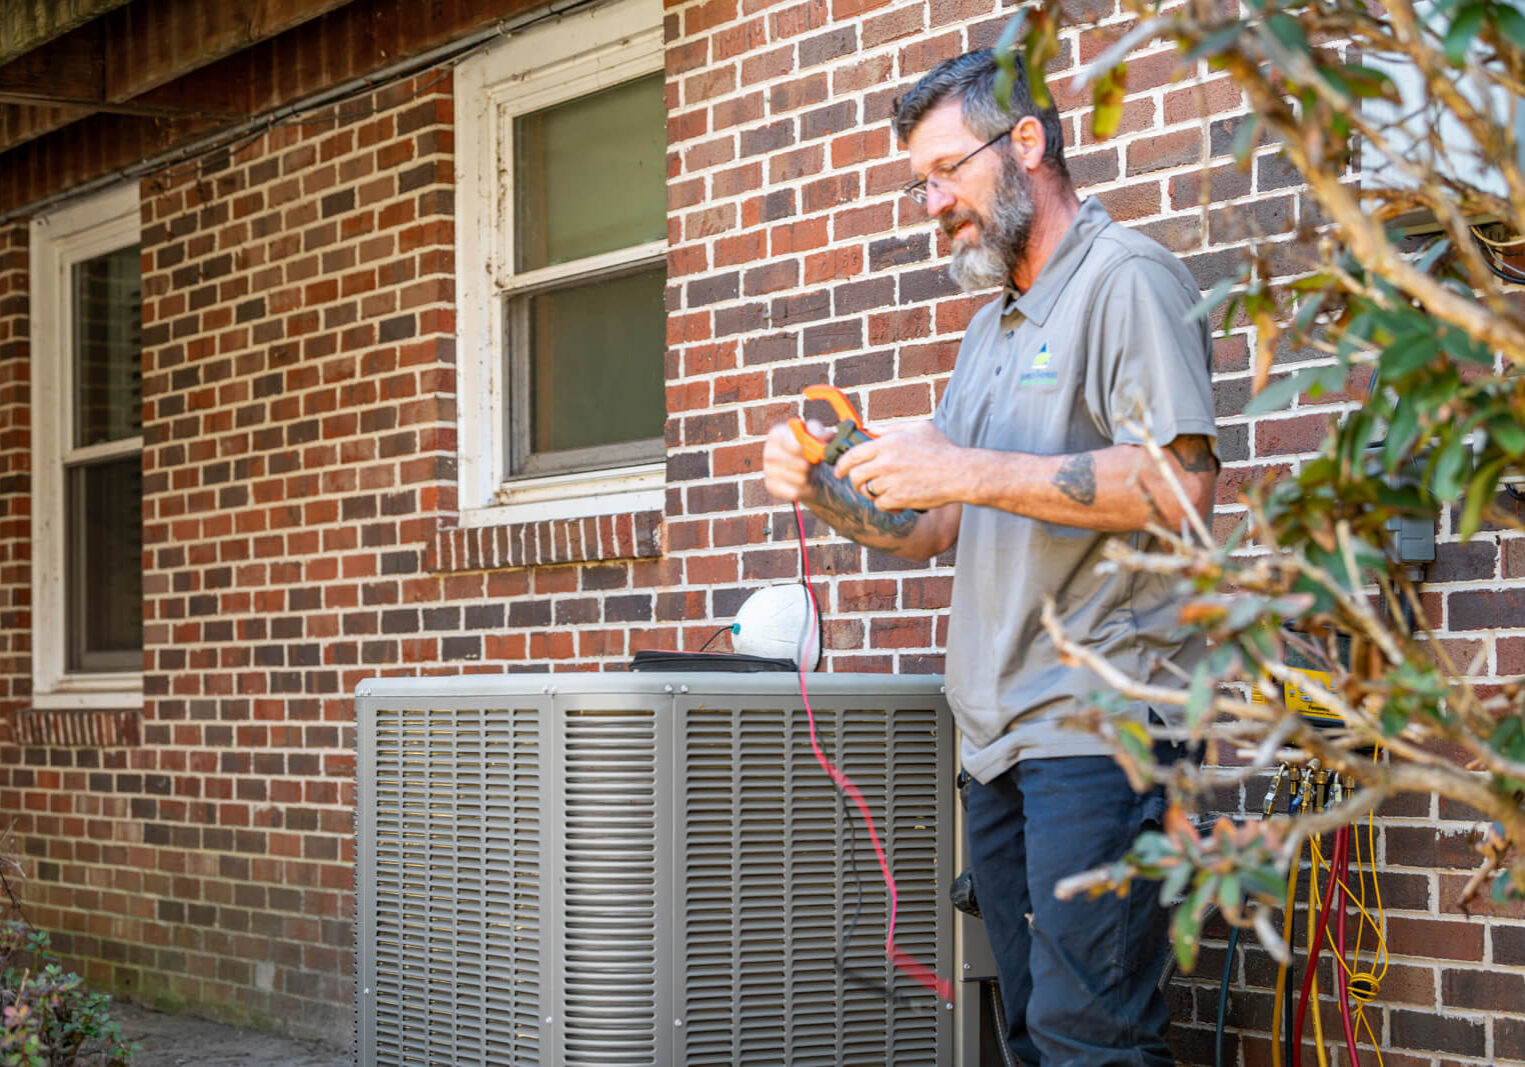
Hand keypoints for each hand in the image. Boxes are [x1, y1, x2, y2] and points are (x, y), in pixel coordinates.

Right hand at [763, 418, 826, 502]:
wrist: (805, 468)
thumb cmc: (809, 448)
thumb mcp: (817, 436)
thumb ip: (821, 435)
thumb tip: (825, 439)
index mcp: (777, 434)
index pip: (797, 446)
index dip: (811, 452)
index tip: (818, 453)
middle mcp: (769, 452)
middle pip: (801, 465)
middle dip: (812, 466)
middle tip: (813, 463)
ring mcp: (768, 470)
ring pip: (800, 479)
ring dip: (809, 478)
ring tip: (808, 472)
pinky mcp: (771, 486)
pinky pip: (795, 492)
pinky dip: (805, 490)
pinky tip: (803, 484)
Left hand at [834, 421, 962, 511]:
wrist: (959, 473)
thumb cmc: (942, 449)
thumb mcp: (918, 428)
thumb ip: (892, 428)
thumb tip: (872, 430)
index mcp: (887, 443)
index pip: (852, 455)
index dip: (841, 465)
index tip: (840, 471)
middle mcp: (885, 462)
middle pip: (855, 476)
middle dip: (855, 481)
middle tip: (861, 484)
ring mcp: (891, 481)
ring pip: (867, 491)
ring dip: (872, 493)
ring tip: (885, 490)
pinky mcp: (898, 498)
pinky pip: (880, 504)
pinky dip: (886, 504)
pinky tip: (897, 500)